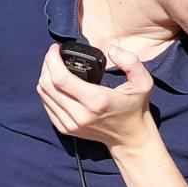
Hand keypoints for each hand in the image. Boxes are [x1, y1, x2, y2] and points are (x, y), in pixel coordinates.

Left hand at [37, 42, 153, 151]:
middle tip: (54, 54)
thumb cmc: (135, 107)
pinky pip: (46, 106)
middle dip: (46, 64)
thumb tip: (112, 50)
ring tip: (53, 65)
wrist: (130, 138)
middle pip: (47, 85)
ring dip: (44, 76)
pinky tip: (54, 82)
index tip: (56, 48)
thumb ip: (131, 61)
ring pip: (44, 95)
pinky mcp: (65, 129)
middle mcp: (80, 114)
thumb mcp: (143, 82)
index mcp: (96, 100)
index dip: (52, 60)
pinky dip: (46, 91)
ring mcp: (71, 124)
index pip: (60, 78)